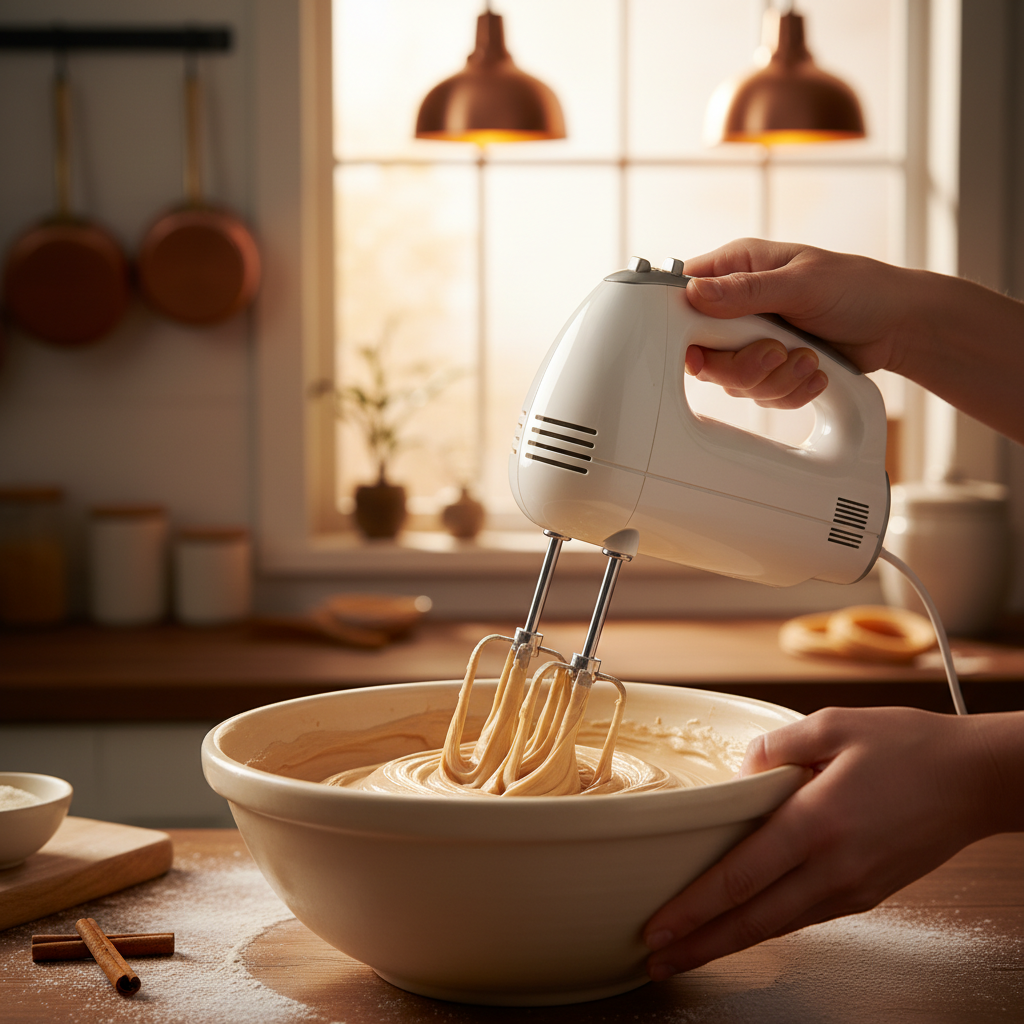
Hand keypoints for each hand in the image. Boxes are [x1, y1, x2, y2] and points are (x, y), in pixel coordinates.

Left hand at [642, 706, 1021, 979]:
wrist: (975, 779)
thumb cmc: (909, 746)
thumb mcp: (834, 723)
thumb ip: (777, 746)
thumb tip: (739, 772)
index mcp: (817, 822)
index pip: (741, 877)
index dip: (694, 908)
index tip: (658, 926)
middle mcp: (834, 866)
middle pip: (754, 921)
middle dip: (700, 945)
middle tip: (658, 960)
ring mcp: (854, 887)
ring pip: (780, 926)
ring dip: (731, 942)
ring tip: (691, 950)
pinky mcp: (869, 893)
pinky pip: (807, 916)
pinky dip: (769, 927)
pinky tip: (746, 925)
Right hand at [682, 238, 909, 408]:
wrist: (898, 326)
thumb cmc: (858, 288)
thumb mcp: (801, 283)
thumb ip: (745, 291)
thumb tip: (695, 292)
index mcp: (737, 269)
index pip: (683, 296)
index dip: (682, 326)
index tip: (701, 347)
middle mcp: (737, 307)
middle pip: (703, 353)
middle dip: (742, 364)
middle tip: (774, 352)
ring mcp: (751, 341)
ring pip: (731, 381)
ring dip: (773, 378)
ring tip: (807, 358)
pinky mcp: (768, 369)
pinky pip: (758, 396)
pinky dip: (789, 392)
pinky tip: (813, 371)